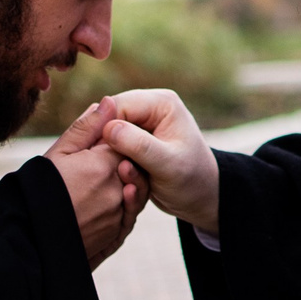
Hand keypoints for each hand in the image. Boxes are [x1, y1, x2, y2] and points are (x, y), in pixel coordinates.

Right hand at [47, 100, 141, 270]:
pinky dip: (119, 206)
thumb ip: (86, 127)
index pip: (123, 141)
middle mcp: (117, 188)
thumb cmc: (38, 191)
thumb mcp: (59, 154)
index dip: (111, 141)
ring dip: (121, 185)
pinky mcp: (118, 233)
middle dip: (117, 163)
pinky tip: (99, 205)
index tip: (93, 147)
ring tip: (91, 187)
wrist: (29, 240)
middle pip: (131, 165)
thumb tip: (108, 102)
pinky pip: (128, 213)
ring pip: (132, 190)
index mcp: (103, 164)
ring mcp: (119, 213)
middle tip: (89, 168)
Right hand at [98, 88, 221, 235]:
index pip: (117, 106)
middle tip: (112, 170)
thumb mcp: (168, 165)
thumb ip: (140, 146)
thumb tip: (109, 128)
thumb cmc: (192, 180)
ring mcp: (142, 122)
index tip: (99, 158)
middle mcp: (150, 106)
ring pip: (107, 133)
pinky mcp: (135, 138)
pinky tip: (125, 177)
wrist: (201, 196)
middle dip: (106, 144)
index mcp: (161, 103)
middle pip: (108, 117)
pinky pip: (112, 145)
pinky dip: (114, 161)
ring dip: (110, 155)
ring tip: (124, 176)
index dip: (103, 129)